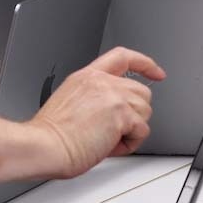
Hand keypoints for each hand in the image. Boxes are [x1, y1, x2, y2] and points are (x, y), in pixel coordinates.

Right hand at [27, 47, 165, 178]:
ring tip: (107, 138)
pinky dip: (129, 144)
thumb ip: (93, 98)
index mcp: (86, 77)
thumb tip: (112, 113)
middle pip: (141, 91)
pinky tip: (109, 145)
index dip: (144, 63)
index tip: (156, 72)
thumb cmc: (51, 132)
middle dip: (135, 113)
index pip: (122, 57)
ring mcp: (113, 96)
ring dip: (131, 129)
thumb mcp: (69, 101)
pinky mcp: (122, 115)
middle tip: (115, 128)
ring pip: (145, 111)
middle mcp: (101, 82)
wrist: (46, 144)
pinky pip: (142, 131)